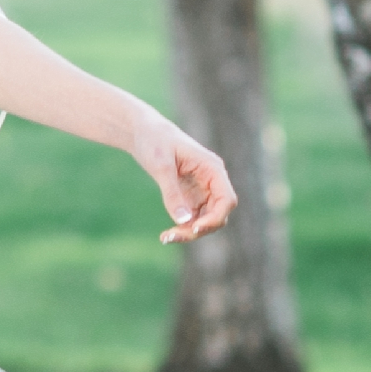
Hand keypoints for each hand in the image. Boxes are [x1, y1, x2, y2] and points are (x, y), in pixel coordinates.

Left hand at [138, 114, 235, 244]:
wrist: (143, 132)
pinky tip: (166, 236)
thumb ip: (172, 193)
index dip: (216, 218)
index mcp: (212, 169)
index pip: (227, 200)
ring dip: (189, 233)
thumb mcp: (161, 166)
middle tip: (171, 237)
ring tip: (166, 238)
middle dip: (199, 229)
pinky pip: (193, 219)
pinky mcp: (190, 197)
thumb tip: (184, 221)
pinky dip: (182, 228)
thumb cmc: (154, 141)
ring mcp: (202, 191)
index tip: (195, 228)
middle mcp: (212, 181)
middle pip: (217, 215)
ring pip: (205, 220)